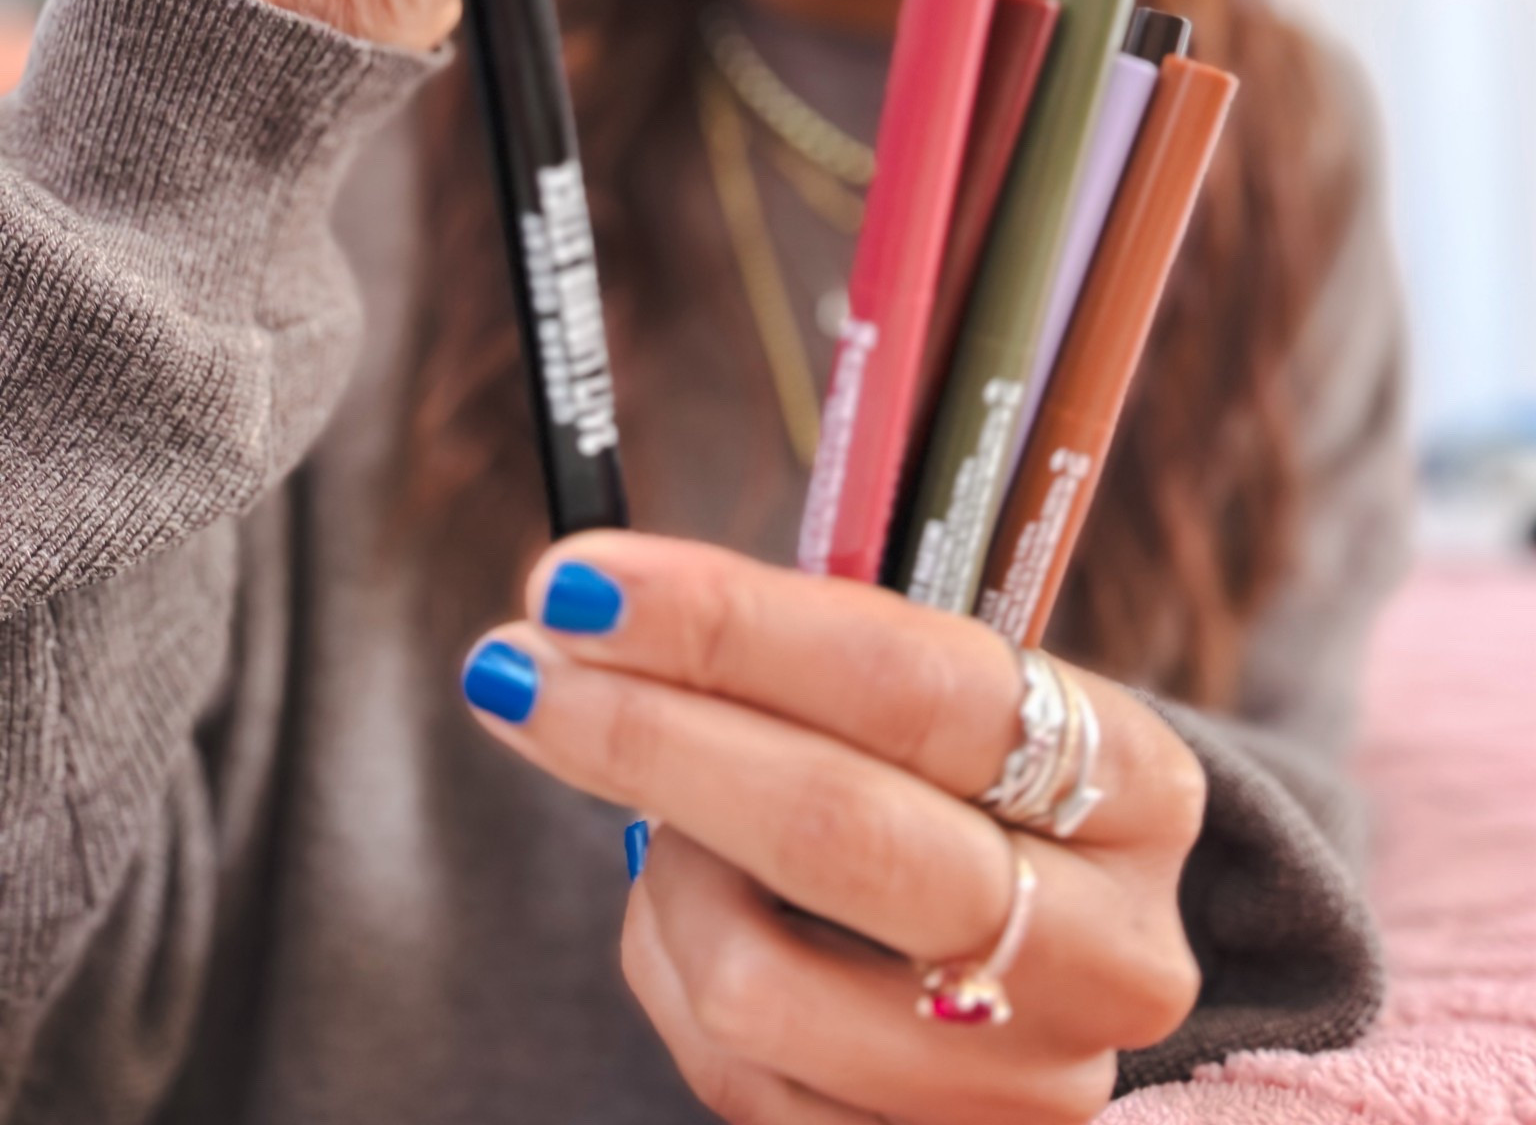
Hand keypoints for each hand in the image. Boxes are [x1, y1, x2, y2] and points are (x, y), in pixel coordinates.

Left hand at [465, 534, 1205, 1123]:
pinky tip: (691, 915)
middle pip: (834, 831)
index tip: (581, 578)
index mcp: (1133, 778)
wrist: (1058, 953)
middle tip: (515, 668)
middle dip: (646, 736)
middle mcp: (1108, 946)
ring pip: (754, 980)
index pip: (910, 680)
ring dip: (661, 875)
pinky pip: (736, 1079)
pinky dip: (675, 975)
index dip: (730, 624)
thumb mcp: (944, 694)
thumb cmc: (960, 782)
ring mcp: (1032, 1086)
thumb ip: (806, 644)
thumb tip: (588, 600)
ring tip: (655, 819)